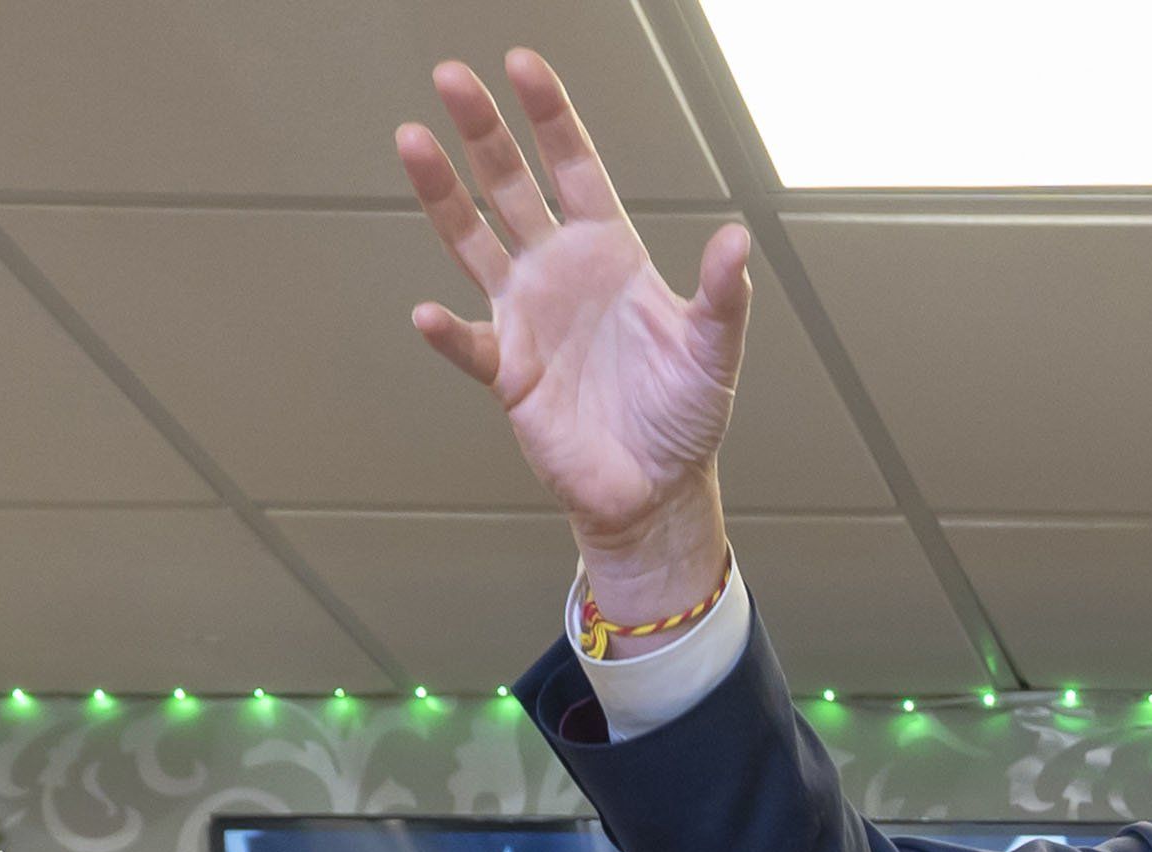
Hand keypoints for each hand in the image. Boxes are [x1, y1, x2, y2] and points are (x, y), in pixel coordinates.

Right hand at [400, 52, 747, 609]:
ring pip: (474, 241)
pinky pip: (471, 345)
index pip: (573, 166)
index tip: (522, 64)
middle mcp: (558, 271)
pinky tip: (430, 314)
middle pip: (510, 185)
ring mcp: (526, 316)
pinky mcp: (509, 372)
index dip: (549, 116)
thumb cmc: (684, 414)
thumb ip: (722, 294)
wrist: (656, 487)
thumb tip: (737, 239)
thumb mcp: (714, 349)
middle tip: (451, 77)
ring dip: (443, 196)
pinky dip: (450, 334)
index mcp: (608, 251)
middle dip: (483, 131)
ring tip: (414, 143)